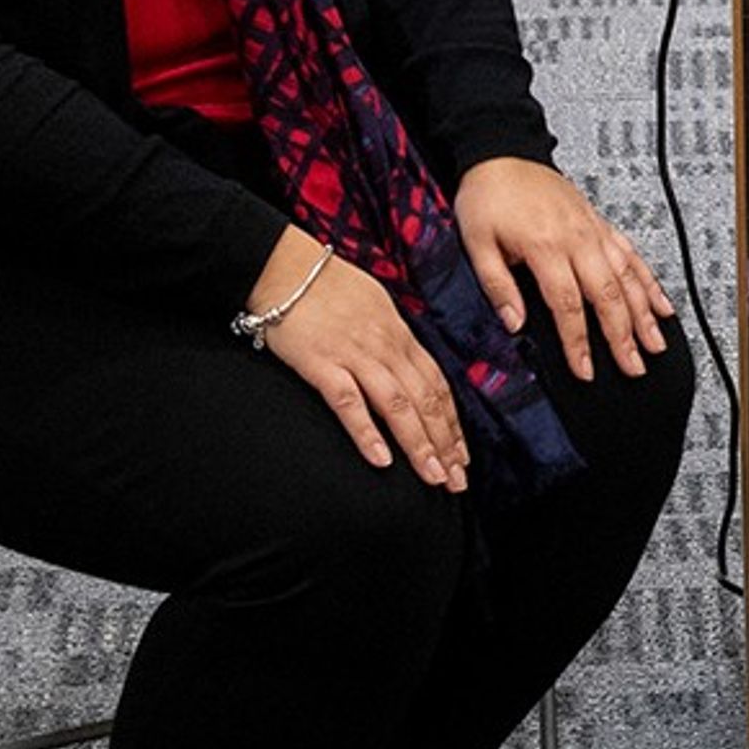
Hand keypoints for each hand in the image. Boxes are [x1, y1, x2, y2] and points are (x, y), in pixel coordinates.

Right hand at [250, 228, 467, 490]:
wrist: (285, 267)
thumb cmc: (329, 287)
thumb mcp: (376, 306)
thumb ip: (394, 339)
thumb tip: (411, 365)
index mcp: (400, 336)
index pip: (436, 386)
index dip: (452, 423)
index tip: (463, 455)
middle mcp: (386, 348)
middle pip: (425, 401)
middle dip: (445, 443)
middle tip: (458, 480)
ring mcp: (355, 355)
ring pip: (397, 405)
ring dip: (418, 444)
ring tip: (433, 476)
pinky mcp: (322, 363)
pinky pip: (349, 402)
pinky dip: (367, 432)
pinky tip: (382, 459)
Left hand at [454, 158, 673, 379]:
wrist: (502, 153)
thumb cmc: (488, 195)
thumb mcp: (476, 242)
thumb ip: (497, 285)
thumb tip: (514, 323)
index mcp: (545, 246)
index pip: (567, 304)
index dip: (578, 341)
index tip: (584, 369)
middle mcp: (577, 238)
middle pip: (608, 295)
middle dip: (623, 336)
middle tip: (633, 366)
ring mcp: (593, 231)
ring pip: (628, 277)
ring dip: (645, 313)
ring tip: (655, 343)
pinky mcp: (600, 224)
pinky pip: (633, 255)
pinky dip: (650, 281)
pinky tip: (662, 303)